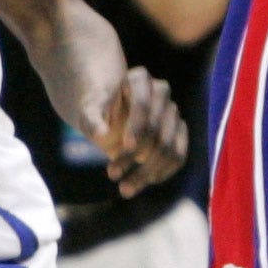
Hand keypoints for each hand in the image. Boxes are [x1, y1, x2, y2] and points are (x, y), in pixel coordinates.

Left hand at [96, 66, 187, 195]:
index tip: (126, 148)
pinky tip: (144, 184)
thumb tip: (101, 137)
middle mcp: (161, 92)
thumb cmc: (98, 112)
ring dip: (147, 171)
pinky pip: (179, 155)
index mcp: (139, 79)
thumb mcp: (88, 113)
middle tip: (112, 174)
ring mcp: (173, 111)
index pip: (143, 103)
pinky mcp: (179, 131)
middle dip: (135, 155)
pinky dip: (162, 173)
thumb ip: (92, 121)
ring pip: (168, 146)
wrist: (110, 117)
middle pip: (156, 128)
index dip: (136, 126)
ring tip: (124, 189)